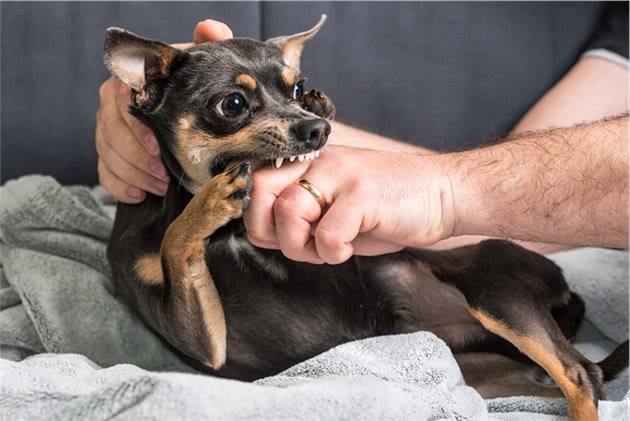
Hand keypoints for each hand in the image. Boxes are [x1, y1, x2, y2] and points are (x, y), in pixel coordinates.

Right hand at [96, 20, 232, 202]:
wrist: (190, 110)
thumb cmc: (194, 87)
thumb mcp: (202, 67)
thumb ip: (207, 46)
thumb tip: (209, 28)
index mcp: (132, 81)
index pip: (120, 102)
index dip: (137, 129)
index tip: (159, 149)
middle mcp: (112, 102)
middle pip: (111, 132)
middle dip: (137, 159)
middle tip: (164, 176)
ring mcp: (108, 129)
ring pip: (107, 154)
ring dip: (134, 175)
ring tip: (160, 186)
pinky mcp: (108, 153)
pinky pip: (104, 173)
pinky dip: (120, 187)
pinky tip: (140, 195)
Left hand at [244, 146, 455, 263]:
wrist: (445, 195)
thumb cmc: (391, 206)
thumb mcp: (336, 208)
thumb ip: (299, 216)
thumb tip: (260, 234)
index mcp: (312, 163)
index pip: (256, 182)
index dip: (259, 218)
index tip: (280, 237)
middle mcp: (321, 162)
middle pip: (260, 189)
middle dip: (270, 230)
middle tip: (300, 244)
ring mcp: (342, 175)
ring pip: (289, 211)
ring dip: (302, 246)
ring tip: (328, 248)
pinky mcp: (363, 194)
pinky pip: (326, 233)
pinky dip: (332, 252)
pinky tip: (349, 248)